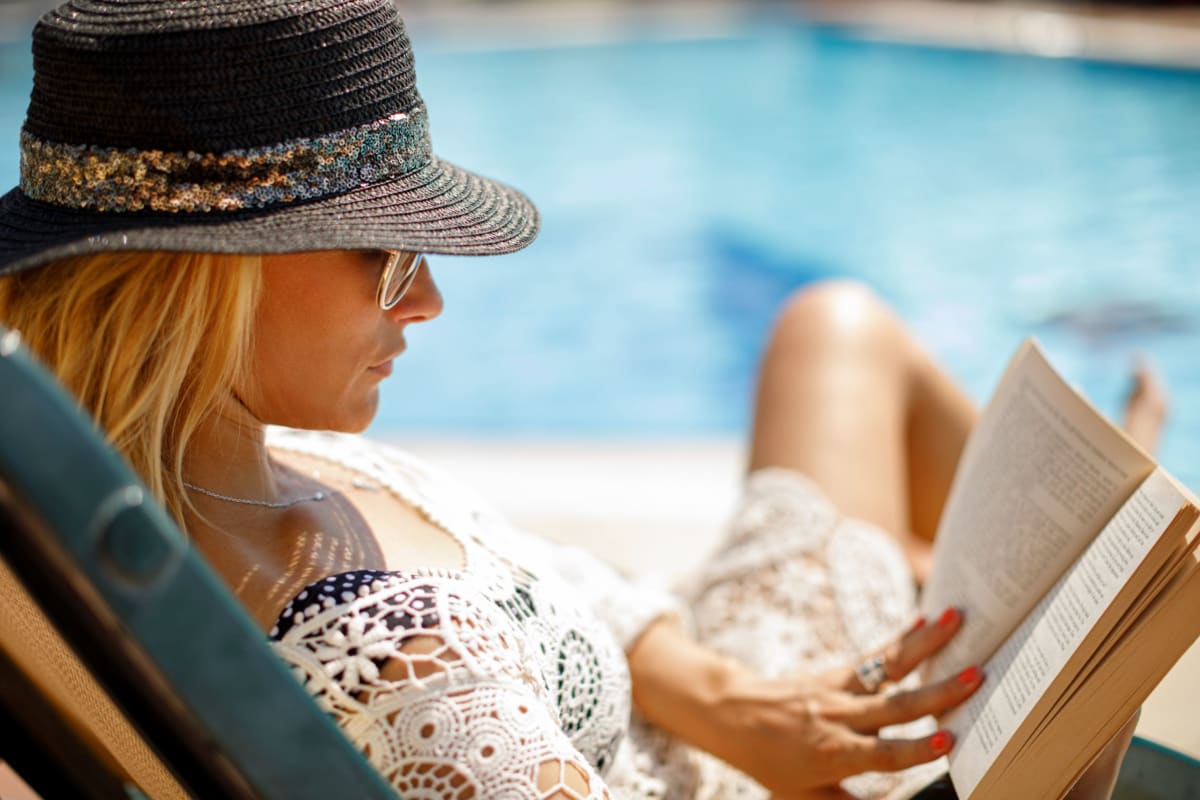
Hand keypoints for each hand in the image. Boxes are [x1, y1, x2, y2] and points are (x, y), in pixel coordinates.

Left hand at [701, 608, 982, 798]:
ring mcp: (839, 690)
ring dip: (926, 645)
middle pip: (896, 705)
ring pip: (888, 668)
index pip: (882, 754)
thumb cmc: (771, 763)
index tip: (949, 740)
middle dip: (940, 692)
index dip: (915, 749)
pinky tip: (924, 621)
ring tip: (956, 621)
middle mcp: (840, 718)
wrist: (732, 717)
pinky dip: (900, 639)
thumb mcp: (804, 798)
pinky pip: (873, 656)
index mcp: (834, 754)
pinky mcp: (837, 673)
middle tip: (977, 676)